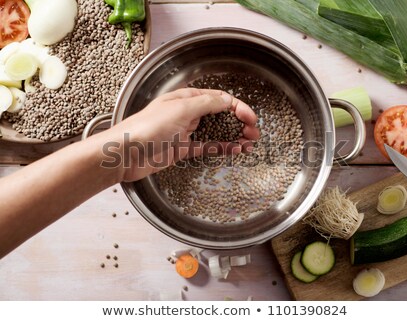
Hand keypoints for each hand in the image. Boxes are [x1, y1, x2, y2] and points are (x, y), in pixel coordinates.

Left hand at [99, 88, 259, 181]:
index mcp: (187, 98)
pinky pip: (208, 146)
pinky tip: (235, 150)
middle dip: (240, 122)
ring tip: (249, 144)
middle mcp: (188, 112)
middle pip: (221, 114)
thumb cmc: (147, 127)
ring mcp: (187, 131)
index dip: (238, 107)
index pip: (219, 99)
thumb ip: (206, 104)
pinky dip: (222, 147)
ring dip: (234, 136)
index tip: (251, 119)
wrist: (126, 153)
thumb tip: (227, 100)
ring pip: (217, 131)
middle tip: (254, 133)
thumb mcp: (180, 109)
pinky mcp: (183, 148)